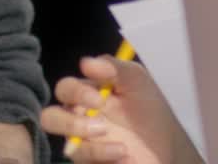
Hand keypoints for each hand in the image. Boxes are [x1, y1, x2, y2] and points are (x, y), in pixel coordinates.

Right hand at [40, 55, 202, 163]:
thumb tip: (85, 62)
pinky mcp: (90, 161)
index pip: (65, 89)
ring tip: (117, 142)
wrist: (167, 144)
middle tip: (99, 126)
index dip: (76, 92)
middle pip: (50, 118)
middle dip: (68, 123)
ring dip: (89, 144)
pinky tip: (123, 153)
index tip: (99, 99)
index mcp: (87, 95)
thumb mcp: (137, 80)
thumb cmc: (149, 108)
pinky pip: (82, 159)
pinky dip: (103, 155)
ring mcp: (82, 144)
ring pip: (67, 147)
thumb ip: (114, 67)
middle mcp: (79, 119)